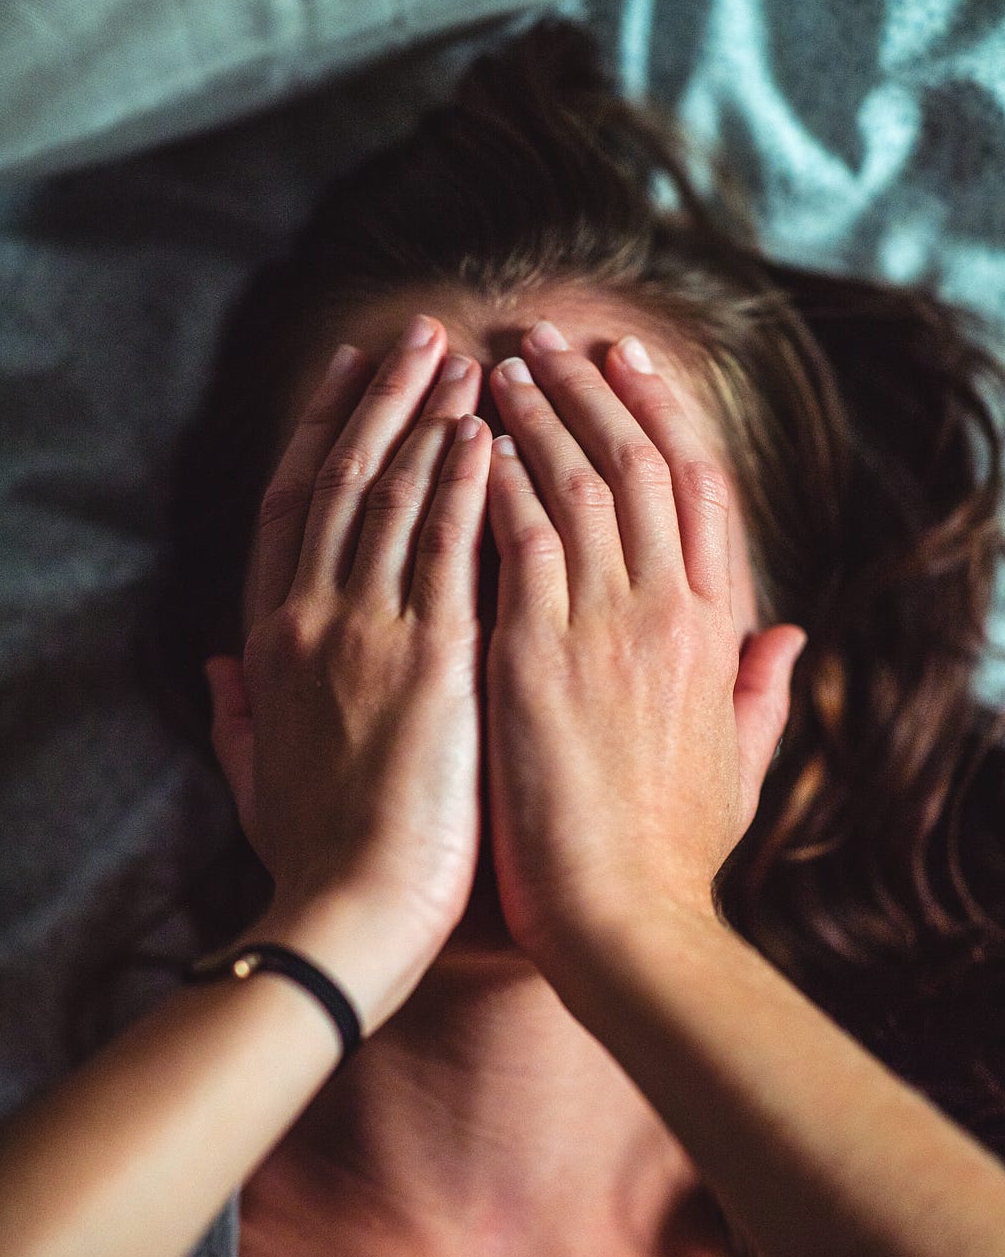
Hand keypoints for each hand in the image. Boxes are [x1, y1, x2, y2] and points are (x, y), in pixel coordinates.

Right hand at [204, 316, 492, 990]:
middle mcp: (311, 620)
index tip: (351, 376)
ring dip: (429, 420)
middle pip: (344, 480)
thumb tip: (220, 669)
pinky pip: (447, 550)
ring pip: (394, 497)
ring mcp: (366, 634)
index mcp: (272, 643)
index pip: (294, 508)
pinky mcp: (430, 661)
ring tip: (465, 360)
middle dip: (384, 400)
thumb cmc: (310, 860)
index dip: (322, 432)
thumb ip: (236, 714)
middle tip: (419, 335)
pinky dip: (465, 484)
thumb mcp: (252, 778)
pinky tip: (488, 434)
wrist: (344, 919)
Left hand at [484, 322, 805, 969]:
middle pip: (641, 464)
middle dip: (594, 390)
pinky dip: (497, 476)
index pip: (699, 492)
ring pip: (580, 482)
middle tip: (551, 335)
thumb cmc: (672, 856)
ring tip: (502, 359)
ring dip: (539, 413)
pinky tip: (467, 434)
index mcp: (717, 632)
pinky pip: (521, 535)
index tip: (629, 366)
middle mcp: (671, 611)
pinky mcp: (542, 654)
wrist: (626, 921)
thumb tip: (789, 636)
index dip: (663, 417)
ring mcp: (609, 627)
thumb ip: (762, 691)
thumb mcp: (740, 765)